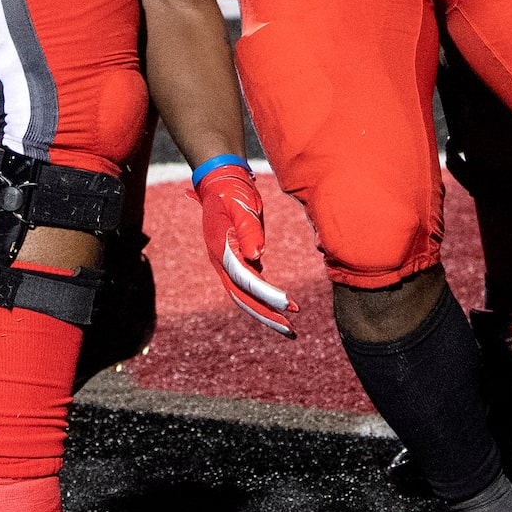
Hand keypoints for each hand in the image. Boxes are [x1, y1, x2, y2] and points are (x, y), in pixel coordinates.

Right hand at [193, 159, 294, 337]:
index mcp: (221, 250)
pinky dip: (263, 297)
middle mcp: (221, 261)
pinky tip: (280, 304)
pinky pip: (248, 284)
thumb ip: (248, 229)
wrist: (219, 181)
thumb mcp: (240, 205)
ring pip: (244, 294)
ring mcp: (227, 262)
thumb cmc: (231, 191)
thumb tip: (257, 256)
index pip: (244, 278)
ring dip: (265, 311)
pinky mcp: (236, 259)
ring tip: (289, 326)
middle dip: (266, 315)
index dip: (266, 294)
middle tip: (291, 330)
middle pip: (242, 296)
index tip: (289, 305)